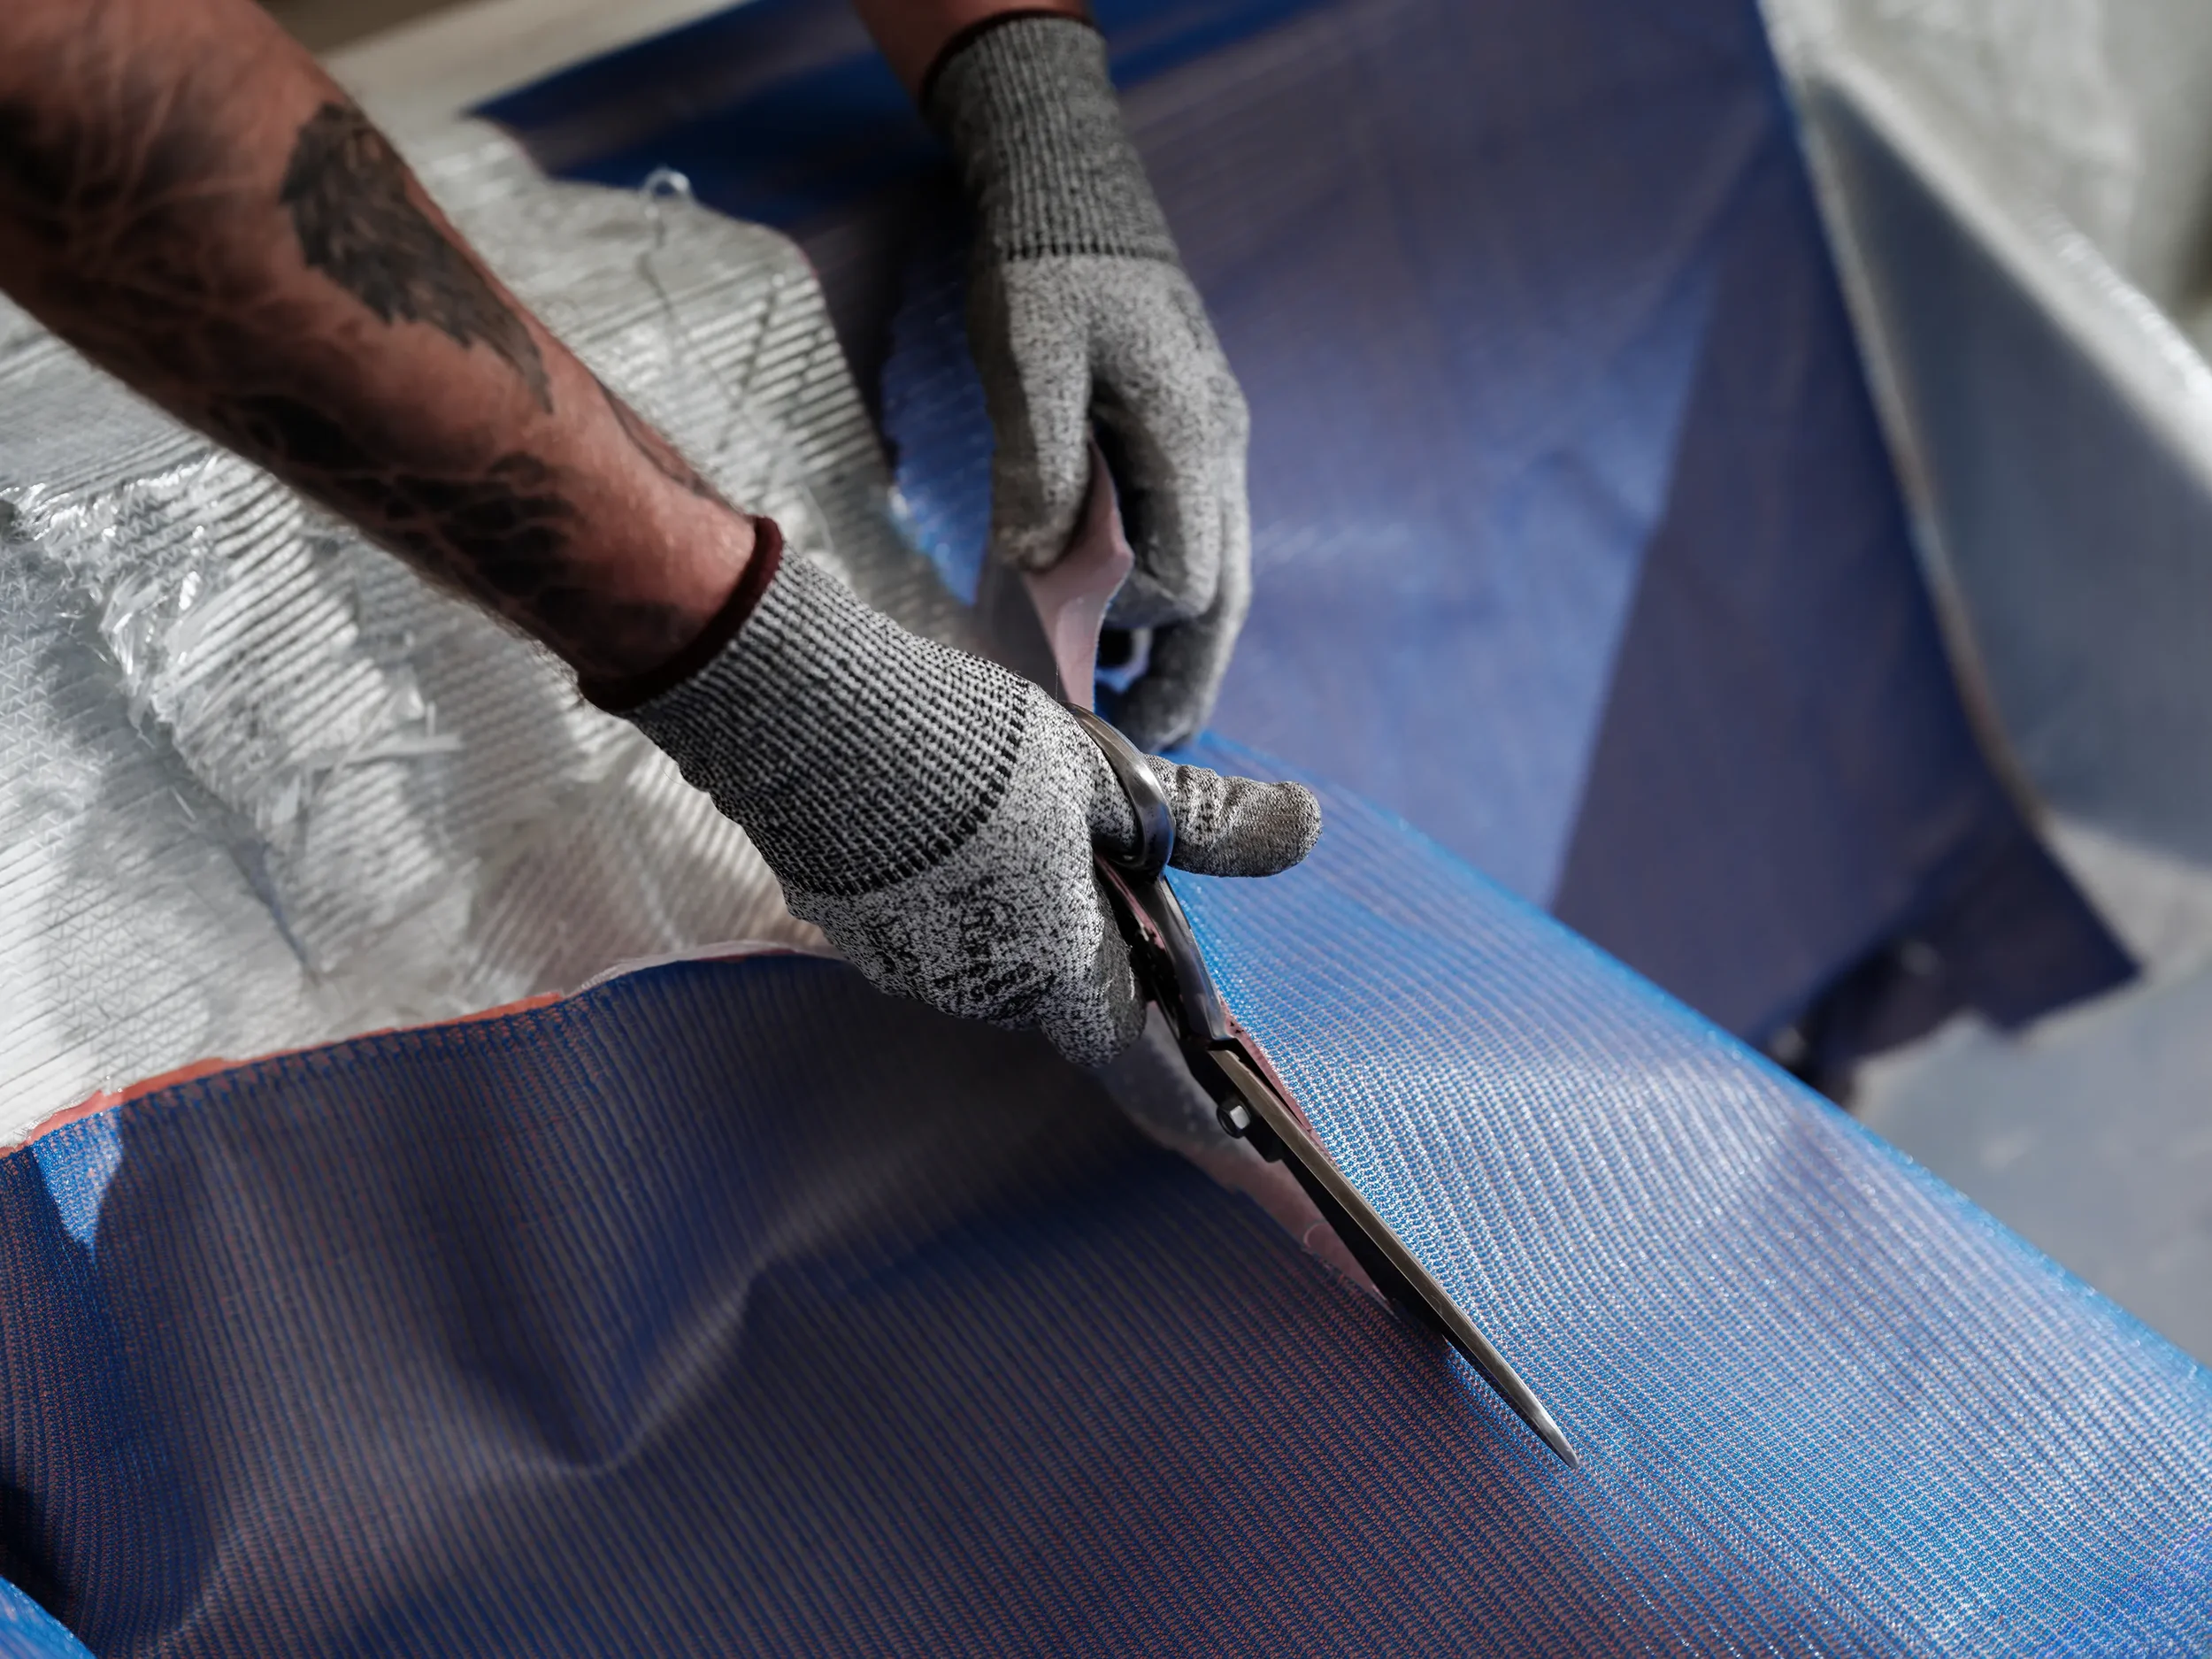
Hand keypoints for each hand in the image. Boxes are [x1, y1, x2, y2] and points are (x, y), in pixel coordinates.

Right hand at [605, 530, 1319, 1065]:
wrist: (813, 720)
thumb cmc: (977, 750)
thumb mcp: (1108, 778)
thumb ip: (1203, 823)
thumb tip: (1306, 828)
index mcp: (1060, 969)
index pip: (1142, 1062)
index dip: (1190, 1097)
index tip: (1232, 1135)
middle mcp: (983, 992)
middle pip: (1069, 999)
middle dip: (1101, 966)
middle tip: (1123, 902)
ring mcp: (908, 967)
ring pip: (999, 962)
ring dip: (1026, 923)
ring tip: (1028, 836)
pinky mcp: (855, 928)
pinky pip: (935, 934)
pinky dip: (964, 901)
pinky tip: (956, 830)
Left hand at [926, 15, 1250, 749]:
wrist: (1074, 189)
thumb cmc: (1047, 263)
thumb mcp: (1028, 349)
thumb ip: (1037, 457)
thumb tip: (1034, 564)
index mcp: (1191, 436)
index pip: (1184, 577)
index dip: (1126, 621)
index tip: (1063, 636)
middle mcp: (1220, 453)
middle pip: (1224, 601)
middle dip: (1183, 681)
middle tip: (1135, 748)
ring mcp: (1212, 451)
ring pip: (1218, 581)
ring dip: (1175, 652)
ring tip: (1120, 709)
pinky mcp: (1185, 448)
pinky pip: (1191, 546)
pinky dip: (1159, 603)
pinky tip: (1106, 629)